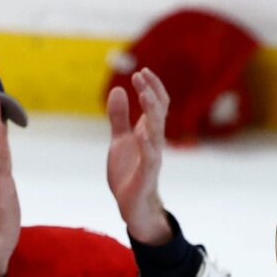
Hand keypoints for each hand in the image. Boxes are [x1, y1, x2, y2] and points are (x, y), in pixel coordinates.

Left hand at [106, 67, 172, 245]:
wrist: (132, 205)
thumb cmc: (129, 172)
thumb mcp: (119, 140)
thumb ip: (119, 117)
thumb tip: (118, 89)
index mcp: (148, 132)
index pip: (157, 104)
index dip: (152, 87)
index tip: (140, 71)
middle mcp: (154, 142)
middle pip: (158, 112)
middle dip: (151, 92)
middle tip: (140, 75)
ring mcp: (152, 158)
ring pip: (157, 131)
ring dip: (151, 112)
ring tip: (143, 94)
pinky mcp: (146, 174)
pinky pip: (149, 157)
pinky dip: (146, 144)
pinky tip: (140, 132)